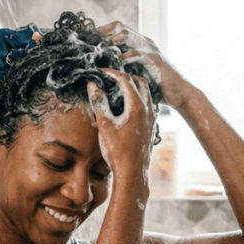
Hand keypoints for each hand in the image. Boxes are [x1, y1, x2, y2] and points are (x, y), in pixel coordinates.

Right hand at [88, 68, 155, 184]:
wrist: (132, 172)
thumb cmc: (117, 150)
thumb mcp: (104, 125)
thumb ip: (99, 102)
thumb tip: (92, 85)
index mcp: (136, 106)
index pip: (125, 79)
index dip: (112, 72)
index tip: (100, 71)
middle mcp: (147, 108)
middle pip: (139, 81)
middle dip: (125, 75)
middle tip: (111, 76)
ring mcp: (151, 117)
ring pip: (145, 92)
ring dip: (133, 85)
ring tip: (118, 87)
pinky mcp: (151, 125)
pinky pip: (147, 103)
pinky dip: (137, 96)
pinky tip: (126, 104)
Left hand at [98, 21, 194, 109]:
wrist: (179, 94)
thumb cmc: (156, 87)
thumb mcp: (136, 74)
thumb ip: (123, 69)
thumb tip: (101, 71)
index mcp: (138, 44)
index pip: (117, 28)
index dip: (102, 31)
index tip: (86, 39)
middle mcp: (144, 42)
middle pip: (120, 27)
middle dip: (103, 32)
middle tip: (89, 42)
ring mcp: (150, 49)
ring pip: (128, 36)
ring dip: (112, 41)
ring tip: (99, 49)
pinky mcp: (155, 60)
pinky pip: (138, 54)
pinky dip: (125, 57)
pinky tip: (116, 62)